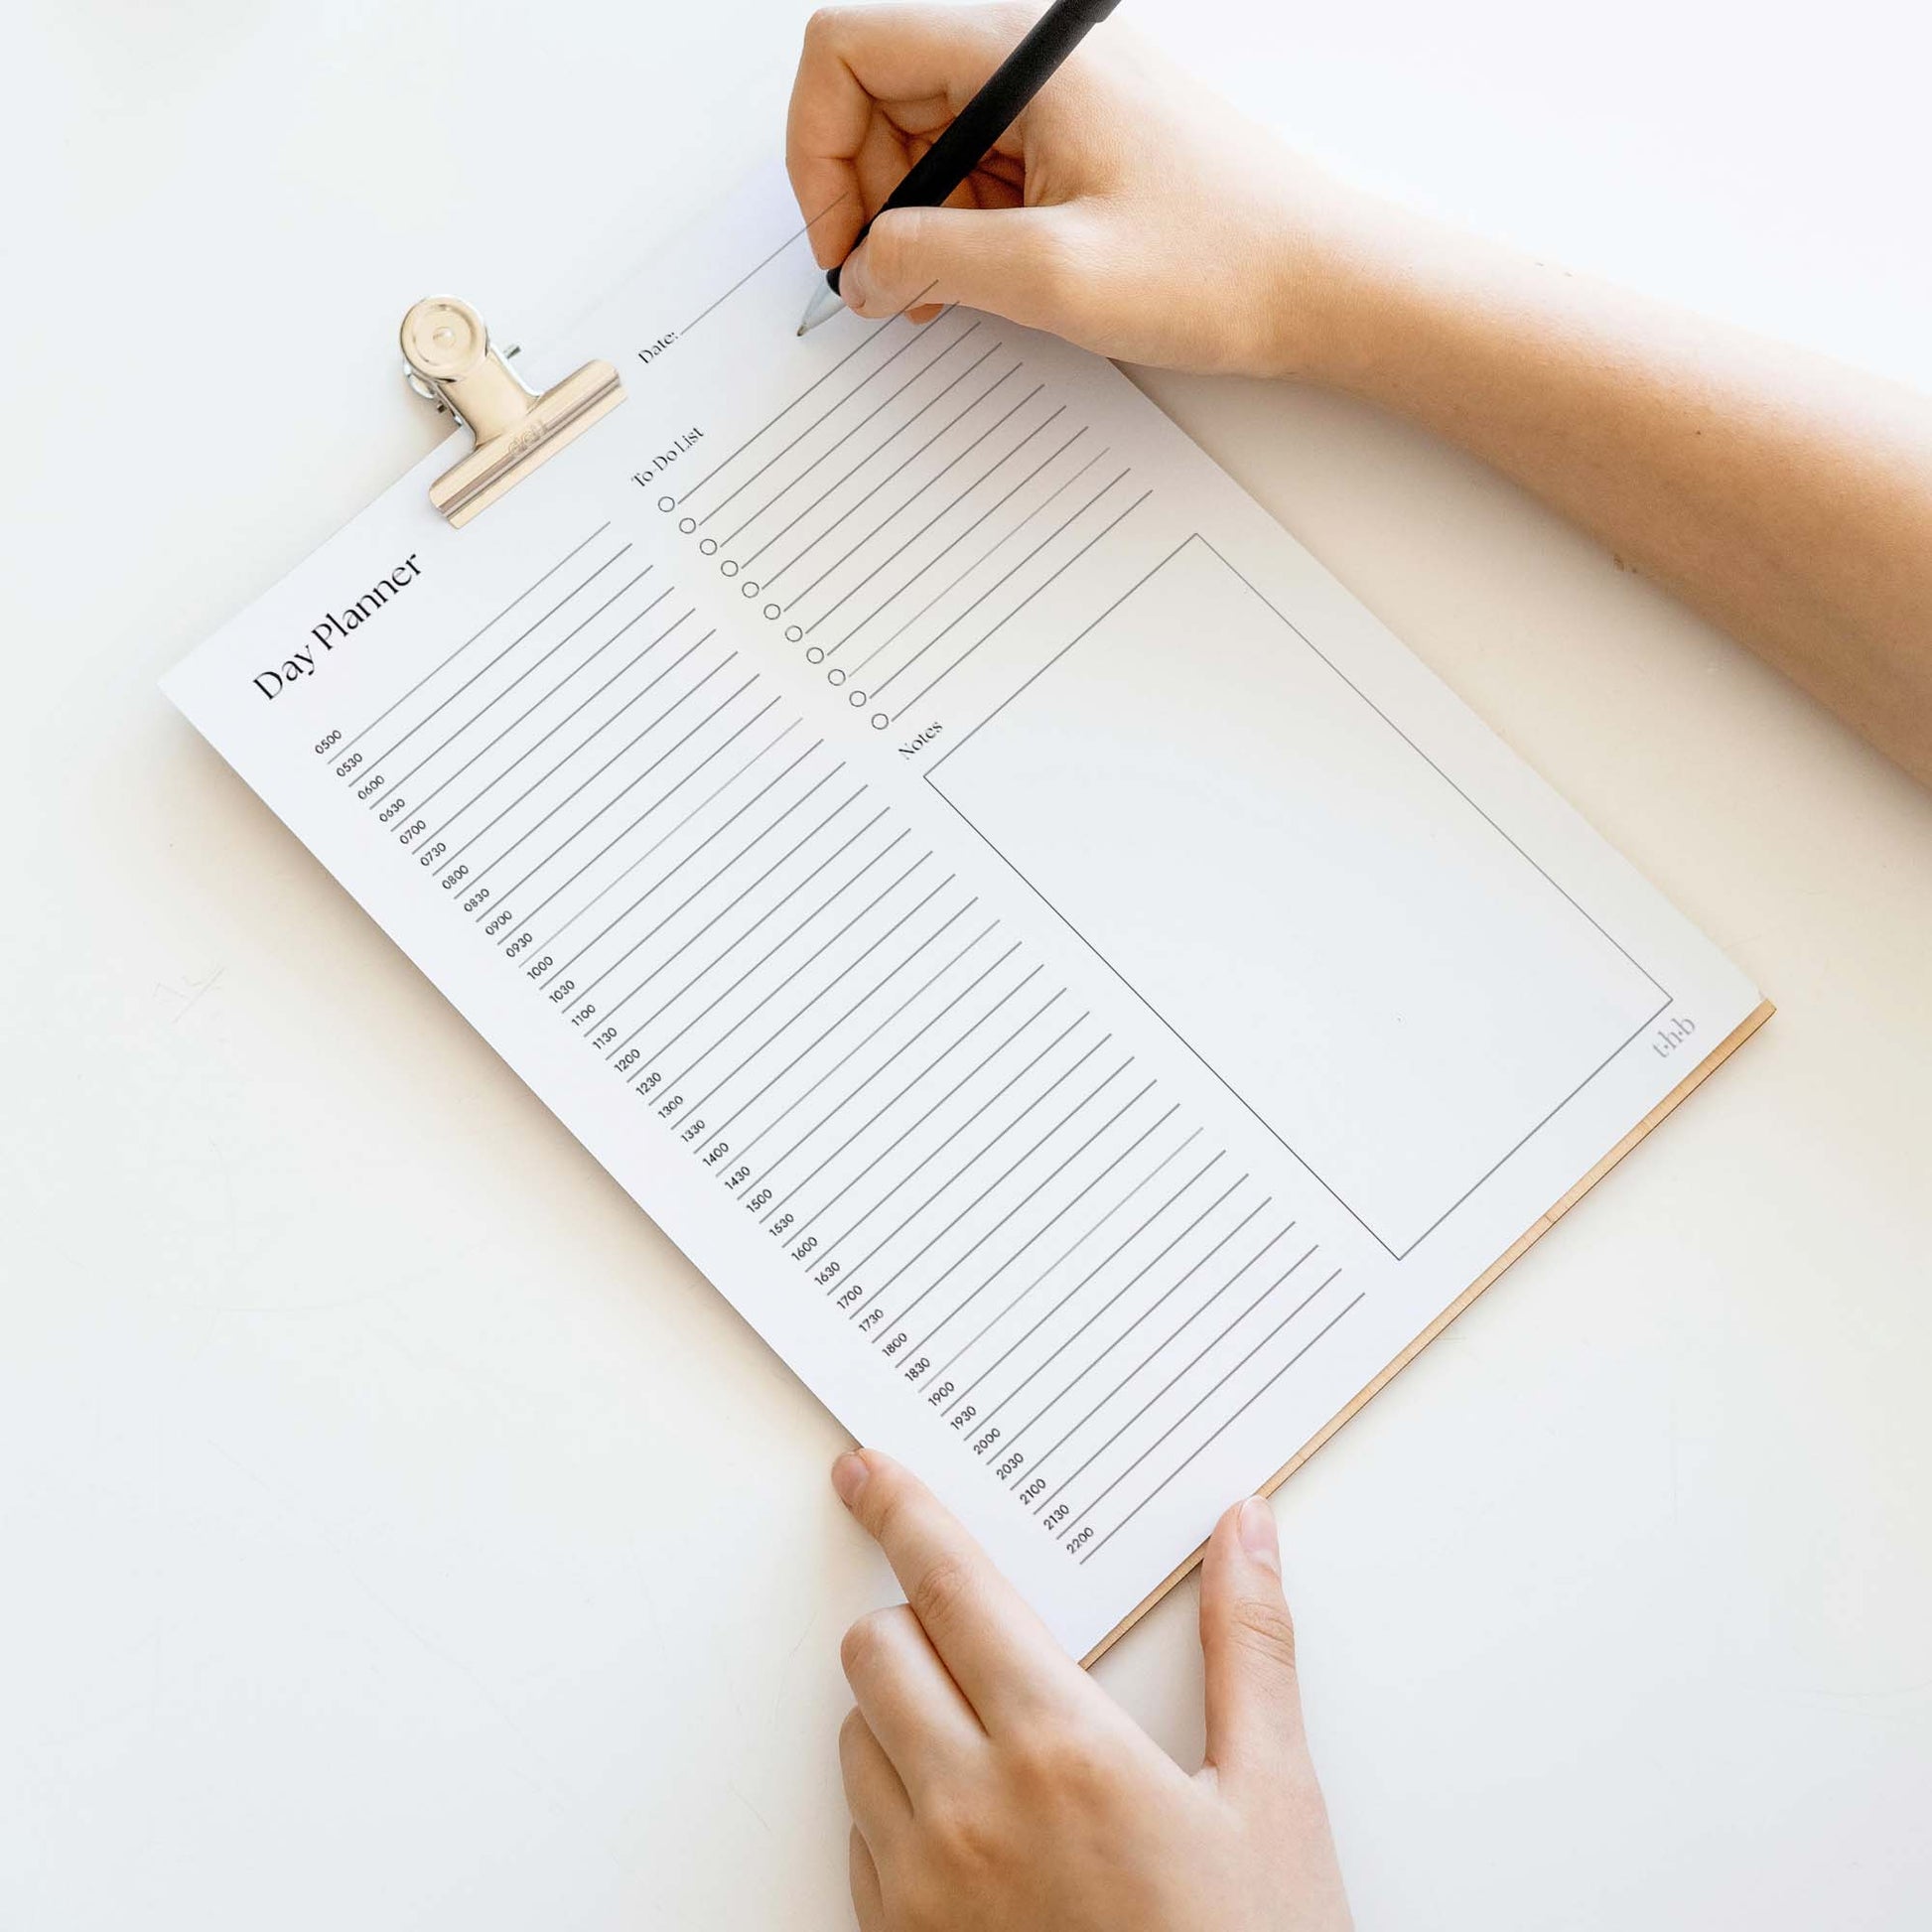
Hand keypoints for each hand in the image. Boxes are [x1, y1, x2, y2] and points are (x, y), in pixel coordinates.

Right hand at [785, 4, 1364, 377]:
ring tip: (949, 295)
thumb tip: (862, 270)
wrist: (1324, 286)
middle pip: (880, 97)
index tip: (841, 243)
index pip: (848, 51)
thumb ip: (931, 261)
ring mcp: (1058, 99)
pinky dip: (961, 229)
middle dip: (864, 198)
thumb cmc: (1223, 264)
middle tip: (890, 285)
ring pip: (927, 141)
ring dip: (914, 223)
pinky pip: (981, 170)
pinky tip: (989, 282)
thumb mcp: (1052, 276)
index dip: (817, 150)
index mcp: (1018, 57)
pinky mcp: (1079, 141)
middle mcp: (1032, 61)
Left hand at [830, 1448, 1351, 1930]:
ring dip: (902, 1716)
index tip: (865, 1470)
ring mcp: (921, 1889)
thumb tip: (1245, 1530)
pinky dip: (898, 1806)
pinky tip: (978, 1831)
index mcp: (1060, 1748)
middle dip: (912, 1620)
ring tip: (995, 1746)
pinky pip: (859, 1837)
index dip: (899, 1511)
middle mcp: (968, 1809)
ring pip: (856, 1740)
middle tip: (977, 1637)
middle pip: (874, 1651)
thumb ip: (1249, 1650)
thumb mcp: (1274, 1803)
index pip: (949, 1585)